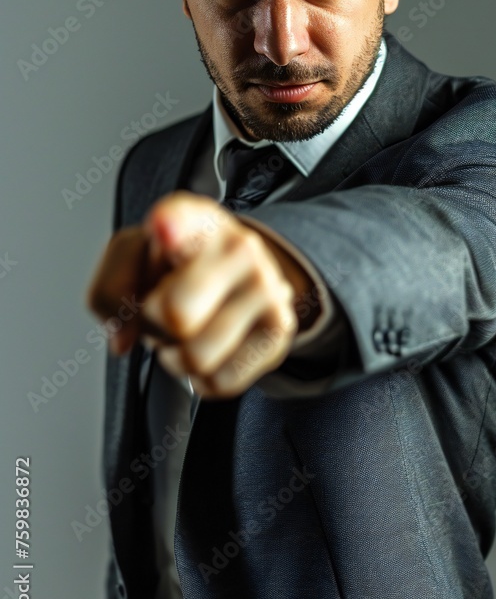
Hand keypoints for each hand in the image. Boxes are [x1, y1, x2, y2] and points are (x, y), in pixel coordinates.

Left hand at [85, 192, 300, 397]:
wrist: (242, 274)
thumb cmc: (181, 266)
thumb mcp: (135, 259)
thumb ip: (111, 289)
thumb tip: (123, 337)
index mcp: (194, 218)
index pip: (180, 218)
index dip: (169, 225)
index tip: (162, 228)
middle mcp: (238, 246)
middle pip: (175, 314)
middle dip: (154, 326)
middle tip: (161, 313)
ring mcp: (265, 286)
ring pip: (197, 357)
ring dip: (176, 357)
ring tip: (185, 332)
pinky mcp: (280, 329)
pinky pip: (221, 380)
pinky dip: (203, 377)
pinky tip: (209, 347)